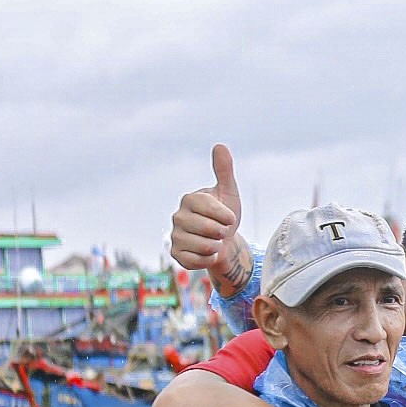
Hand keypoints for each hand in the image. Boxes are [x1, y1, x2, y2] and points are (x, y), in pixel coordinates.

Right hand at [171, 144, 252, 295]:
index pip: (210, 208)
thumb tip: (220, 146)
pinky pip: (196, 261)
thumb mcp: (228, 193)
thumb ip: (224, 171)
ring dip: (217, 247)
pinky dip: (208, 260)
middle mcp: (178, 216)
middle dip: (223, 233)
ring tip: (215, 242)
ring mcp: (175, 236)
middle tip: (222, 232)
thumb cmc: (226, 216)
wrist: (224, 242)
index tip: (230, 218)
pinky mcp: (176, 254)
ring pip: (204, 246)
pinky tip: (209, 253)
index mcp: (190, 199)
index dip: (226, 216)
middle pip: (209, 229)